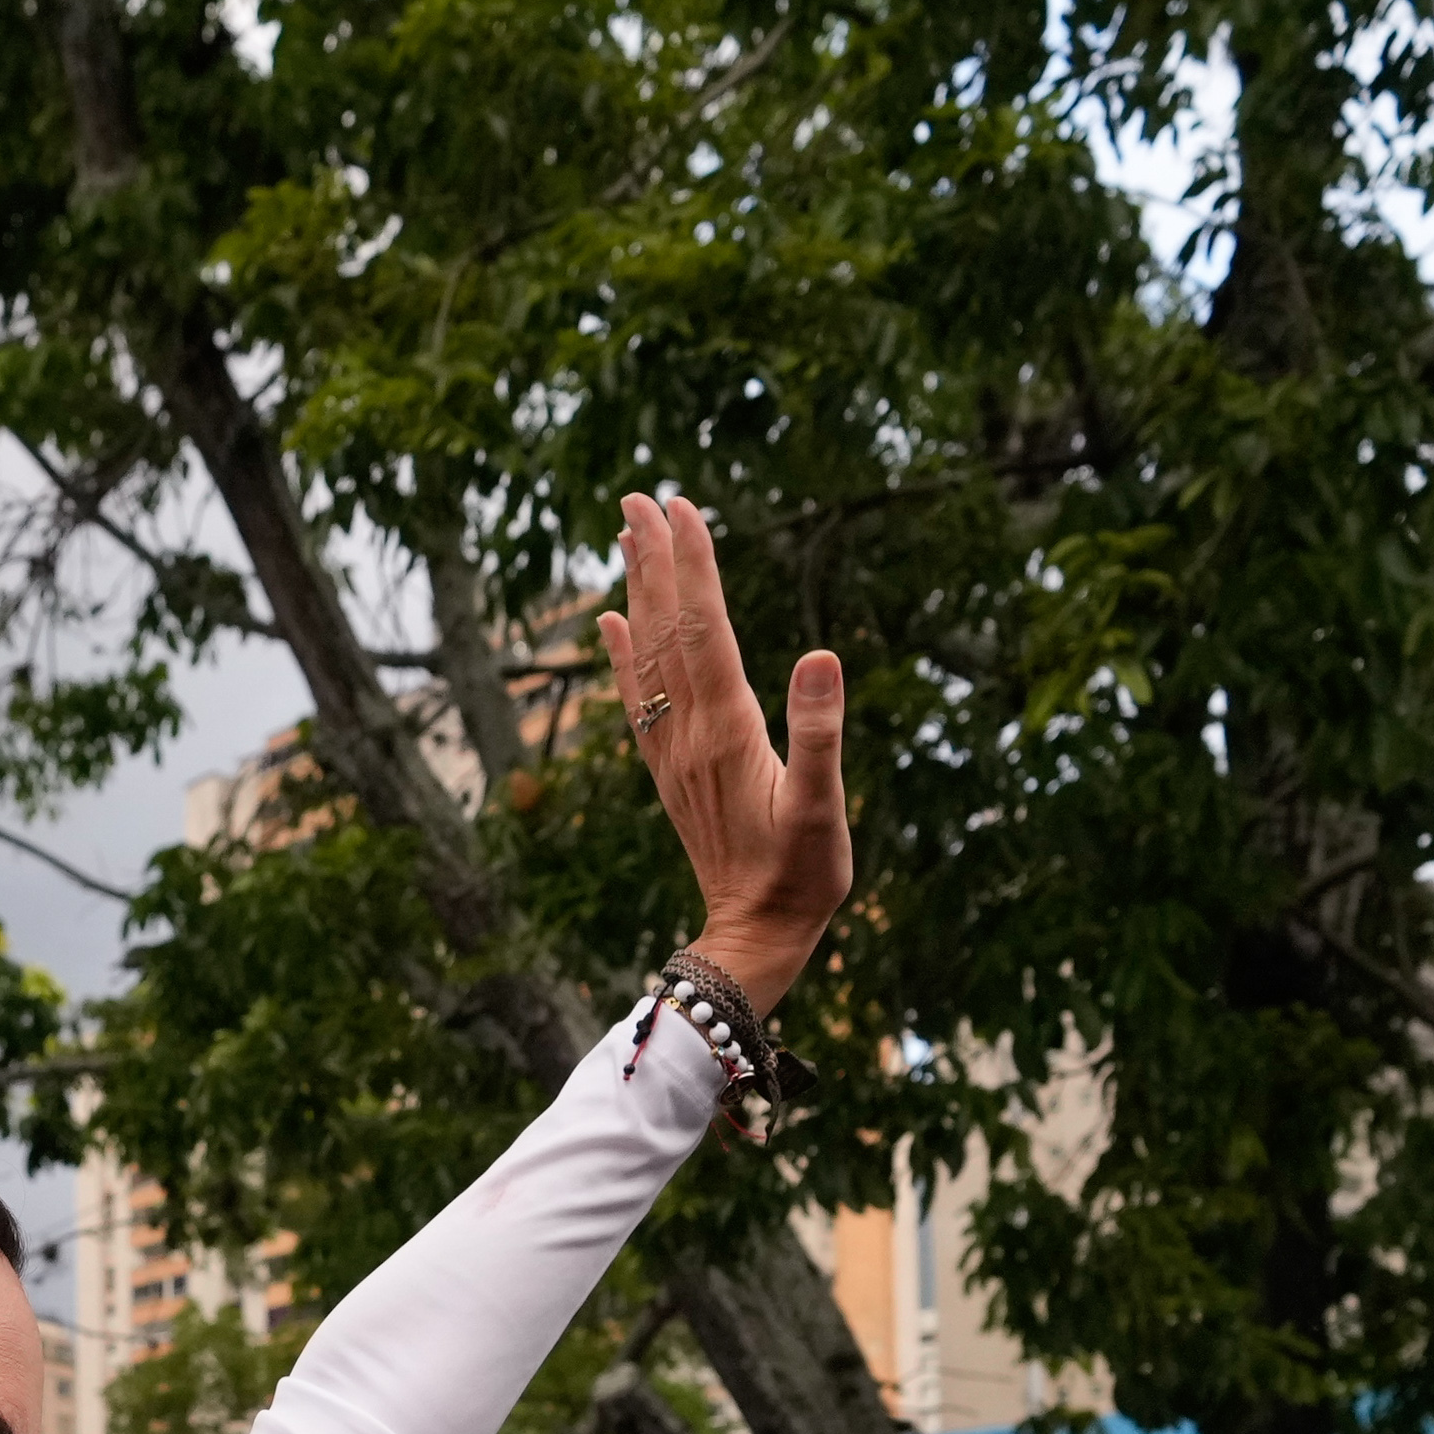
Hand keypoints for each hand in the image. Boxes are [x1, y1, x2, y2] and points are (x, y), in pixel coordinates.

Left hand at [602, 491, 848, 1010]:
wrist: (755, 936)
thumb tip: (822, 655)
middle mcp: (689, 731)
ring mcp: (673, 750)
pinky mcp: (670, 770)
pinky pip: (638, 697)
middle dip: (653, 561)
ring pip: (647, 654)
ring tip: (623, 539)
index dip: (693, 564)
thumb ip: (820, 733)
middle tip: (637, 498)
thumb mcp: (824, 807)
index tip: (680, 507)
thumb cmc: (802, 876)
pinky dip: (621, 653)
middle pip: (665, 628)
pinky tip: (609, 623)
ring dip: (636, 593)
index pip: (705, 626)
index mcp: (727, 728)